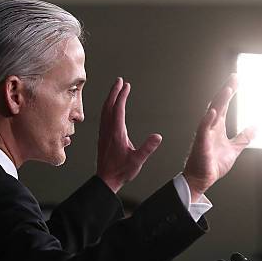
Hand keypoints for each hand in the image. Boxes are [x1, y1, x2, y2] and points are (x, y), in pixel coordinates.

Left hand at [96, 78, 161, 192]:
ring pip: (104, 111)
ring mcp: (104, 133)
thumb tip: (158, 136)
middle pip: (109, 106)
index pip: (118, 109)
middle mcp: (108, 130)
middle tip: (119, 81)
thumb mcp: (138, 160)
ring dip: (110, 98)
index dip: (122, 96)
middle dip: (114, 92)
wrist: (106, 180)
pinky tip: (110, 108)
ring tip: (115, 90)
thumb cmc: (121, 171)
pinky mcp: (102, 137)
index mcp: (116, 133)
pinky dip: (107, 108)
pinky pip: (103, 117)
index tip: (126, 85)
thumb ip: (147, 148)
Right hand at [183, 74, 254, 200]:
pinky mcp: (201, 145)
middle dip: (226, 91)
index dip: (229, 91)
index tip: (236, 79)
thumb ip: (244, 138)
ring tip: (227, 90)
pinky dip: (207, 120)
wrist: (202, 179)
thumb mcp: (234, 149)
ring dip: (219, 102)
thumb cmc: (213, 164)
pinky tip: (213, 112)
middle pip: (218, 105)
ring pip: (211, 114)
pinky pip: (203, 130)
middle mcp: (210, 127)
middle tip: (234, 78)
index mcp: (217, 127)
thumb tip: (256, 127)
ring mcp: (205, 135)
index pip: (224, 105)